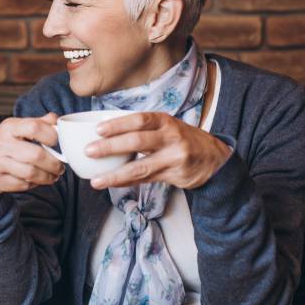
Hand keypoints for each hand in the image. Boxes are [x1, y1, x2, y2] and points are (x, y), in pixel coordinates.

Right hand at [0, 114, 65, 193]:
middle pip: (36, 155)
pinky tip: (36, 180)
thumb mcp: (16, 127)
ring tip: (53, 176)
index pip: (34, 127)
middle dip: (54, 164)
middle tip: (60, 167)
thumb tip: (58, 120)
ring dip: (47, 177)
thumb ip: (38, 123)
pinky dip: (34, 184)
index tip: (58, 143)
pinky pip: (22, 185)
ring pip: (31, 173)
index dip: (51, 135)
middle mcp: (0, 144)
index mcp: (9, 127)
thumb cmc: (3, 142)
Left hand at [85, 112, 230, 189]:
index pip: (140, 120)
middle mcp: (171, 138)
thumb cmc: (182, 139)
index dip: (118, 124)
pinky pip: (145, 180)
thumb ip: (143, 129)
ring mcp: (173, 158)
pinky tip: (112, 184)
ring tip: (96, 180)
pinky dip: (127, 182)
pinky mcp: (174, 175)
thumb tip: (104, 133)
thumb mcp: (167, 126)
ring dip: (115, 174)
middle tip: (89, 151)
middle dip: (111, 147)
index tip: (98, 129)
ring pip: (140, 167)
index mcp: (165, 121)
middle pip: (137, 141)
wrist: (214, 158)